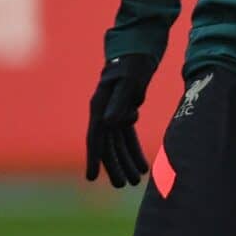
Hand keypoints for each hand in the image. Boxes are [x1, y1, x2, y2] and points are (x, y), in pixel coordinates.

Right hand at [85, 53, 155, 187]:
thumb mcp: (129, 81)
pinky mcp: (125, 111)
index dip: (93, 157)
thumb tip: (109, 124)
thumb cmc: (133, 63)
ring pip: (119, 143)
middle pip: (107, 144)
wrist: (140, 49)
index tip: (91, 178)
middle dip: (115, 165)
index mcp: (99, 105)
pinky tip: (143, 165)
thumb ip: (120, 102)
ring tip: (137, 180)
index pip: (95, 136)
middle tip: (125, 185)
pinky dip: (134, 150)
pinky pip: (128, 137)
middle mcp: (103, 111)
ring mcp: (113, 112)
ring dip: (127, 161)